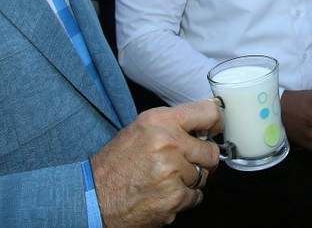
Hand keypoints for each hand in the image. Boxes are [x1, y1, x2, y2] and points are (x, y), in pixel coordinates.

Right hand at [91, 99, 221, 227]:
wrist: (93, 197)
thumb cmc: (116, 164)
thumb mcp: (140, 129)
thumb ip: (173, 123)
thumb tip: (206, 120)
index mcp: (160, 122)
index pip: (209, 113)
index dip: (218, 122)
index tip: (218, 128)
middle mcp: (169, 143)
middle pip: (212, 151)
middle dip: (202, 160)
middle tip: (182, 164)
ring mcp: (173, 172)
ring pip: (204, 176)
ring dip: (189, 180)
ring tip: (165, 179)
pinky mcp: (174, 197)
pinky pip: (196, 196)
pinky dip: (183, 198)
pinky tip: (163, 193)